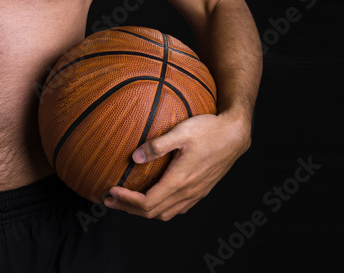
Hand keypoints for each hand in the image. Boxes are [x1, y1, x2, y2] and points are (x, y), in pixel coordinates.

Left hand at [102, 112, 250, 220]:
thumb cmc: (209, 131)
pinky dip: (159, 208)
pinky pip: (176, 209)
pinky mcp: (200, 191)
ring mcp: (195, 194)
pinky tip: (153, 198)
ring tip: (126, 202)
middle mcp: (187, 192)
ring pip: (165, 214)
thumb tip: (134, 157)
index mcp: (180, 180)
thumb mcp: (181, 132)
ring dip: (143, 211)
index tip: (111, 191)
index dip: (126, 201)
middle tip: (108, 200)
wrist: (235, 135)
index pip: (147, 202)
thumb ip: (157, 146)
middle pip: (152, 213)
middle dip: (128, 208)